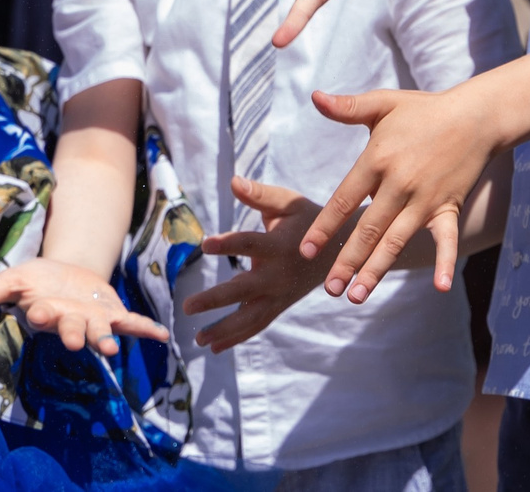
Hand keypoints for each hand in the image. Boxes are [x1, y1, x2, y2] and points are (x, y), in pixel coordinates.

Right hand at [0, 256, 169, 357]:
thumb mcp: (14, 279)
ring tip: (109, 348)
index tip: (37, 311)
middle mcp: (70, 322)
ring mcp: (93, 320)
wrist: (67, 275)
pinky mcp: (114, 314)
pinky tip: (161, 336)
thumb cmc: (38, 282)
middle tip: (75, 342)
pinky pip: (131, 323)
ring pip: (99, 331)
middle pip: (71, 329)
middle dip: (73, 333)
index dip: (41, 313)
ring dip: (104, 339)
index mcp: (45, 313)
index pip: (41, 314)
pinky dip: (145, 330)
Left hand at [188, 177, 333, 350]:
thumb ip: (259, 195)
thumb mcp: (287, 203)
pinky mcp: (280, 305)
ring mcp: (280, 294)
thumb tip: (232, 181)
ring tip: (198, 340)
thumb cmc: (308, 220)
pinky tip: (214, 347)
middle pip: (244, 290)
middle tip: (187, 306)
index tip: (204, 244)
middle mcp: (278, 274)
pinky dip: (237, 338)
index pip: (250, 243)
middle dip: (215, 300)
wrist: (341, 250)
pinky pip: (257, 325)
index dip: (228, 243)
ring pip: (250, 317)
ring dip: (224, 330)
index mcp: (280, 245)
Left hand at [299, 86, 485, 301]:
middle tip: (329, 289)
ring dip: (376, 270)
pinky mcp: (448, 208)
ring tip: (357, 296)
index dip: (325, 227)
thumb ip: (347, 107)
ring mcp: (426, 200)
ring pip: (396, 241)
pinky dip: (444, 262)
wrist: (475, 116)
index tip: (307, 251)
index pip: (344, 200)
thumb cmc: (423, 110)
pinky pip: (447, 239)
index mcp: (378, 160)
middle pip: (368, 230)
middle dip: (347, 262)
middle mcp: (399, 184)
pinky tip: (439, 287)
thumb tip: (314, 98)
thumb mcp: (383, 103)